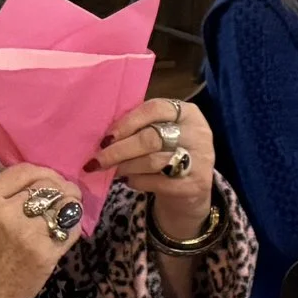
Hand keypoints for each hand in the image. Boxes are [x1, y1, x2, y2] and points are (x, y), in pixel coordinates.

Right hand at [0, 162, 84, 297]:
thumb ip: (0, 199)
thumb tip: (35, 185)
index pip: (24, 171)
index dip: (44, 173)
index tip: (51, 180)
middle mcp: (6, 212)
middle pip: (48, 186)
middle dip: (62, 187)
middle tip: (67, 194)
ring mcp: (28, 234)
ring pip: (64, 205)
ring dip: (71, 204)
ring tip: (70, 208)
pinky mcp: (45, 254)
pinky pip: (71, 230)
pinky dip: (74, 226)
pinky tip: (67, 229)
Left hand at [90, 97, 215, 241]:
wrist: (192, 188)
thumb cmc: (169, 152)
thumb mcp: (162, 131)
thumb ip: (140, 127)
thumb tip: (104, 137)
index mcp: (187, 112)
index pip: (155, 109)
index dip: (127, 122)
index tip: (106, 137)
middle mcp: (198, 133)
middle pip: (151, 138)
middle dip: (119, 150)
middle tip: (97, 160)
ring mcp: (200, 160)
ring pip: (153, 161)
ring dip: (126, 167)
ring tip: (113, 171)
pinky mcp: (195, 184)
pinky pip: (157, 181)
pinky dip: (137, 181)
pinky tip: (129, 181)